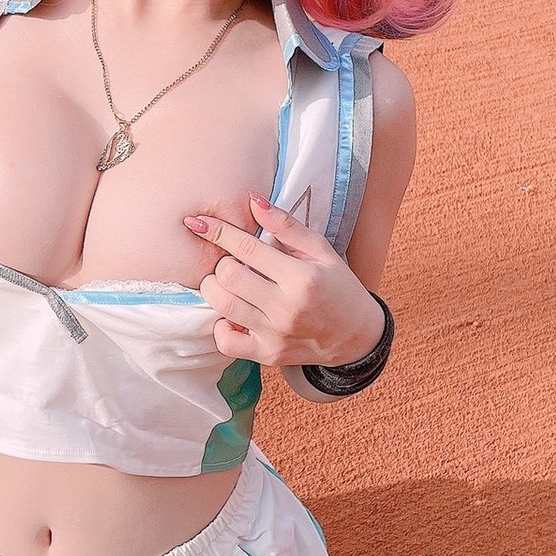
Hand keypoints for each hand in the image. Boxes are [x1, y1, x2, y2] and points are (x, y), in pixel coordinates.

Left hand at [183, 192, 385, 365]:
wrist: (356, 335)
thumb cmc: (337, 286)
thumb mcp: (320, 249)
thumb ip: (285, 225)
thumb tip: (252, 200)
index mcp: (301, 277)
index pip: (247, 249)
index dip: (218, 232)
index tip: (198, 223)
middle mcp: (286, 308)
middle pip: (227, 276)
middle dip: (221, 262)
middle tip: (231, 261)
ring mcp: (275, 335)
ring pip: (222, 305)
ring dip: (215, 288)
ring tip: (228, 283)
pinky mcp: (268, 355)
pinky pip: (226, 342)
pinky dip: (221, 326)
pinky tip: (233, 314)